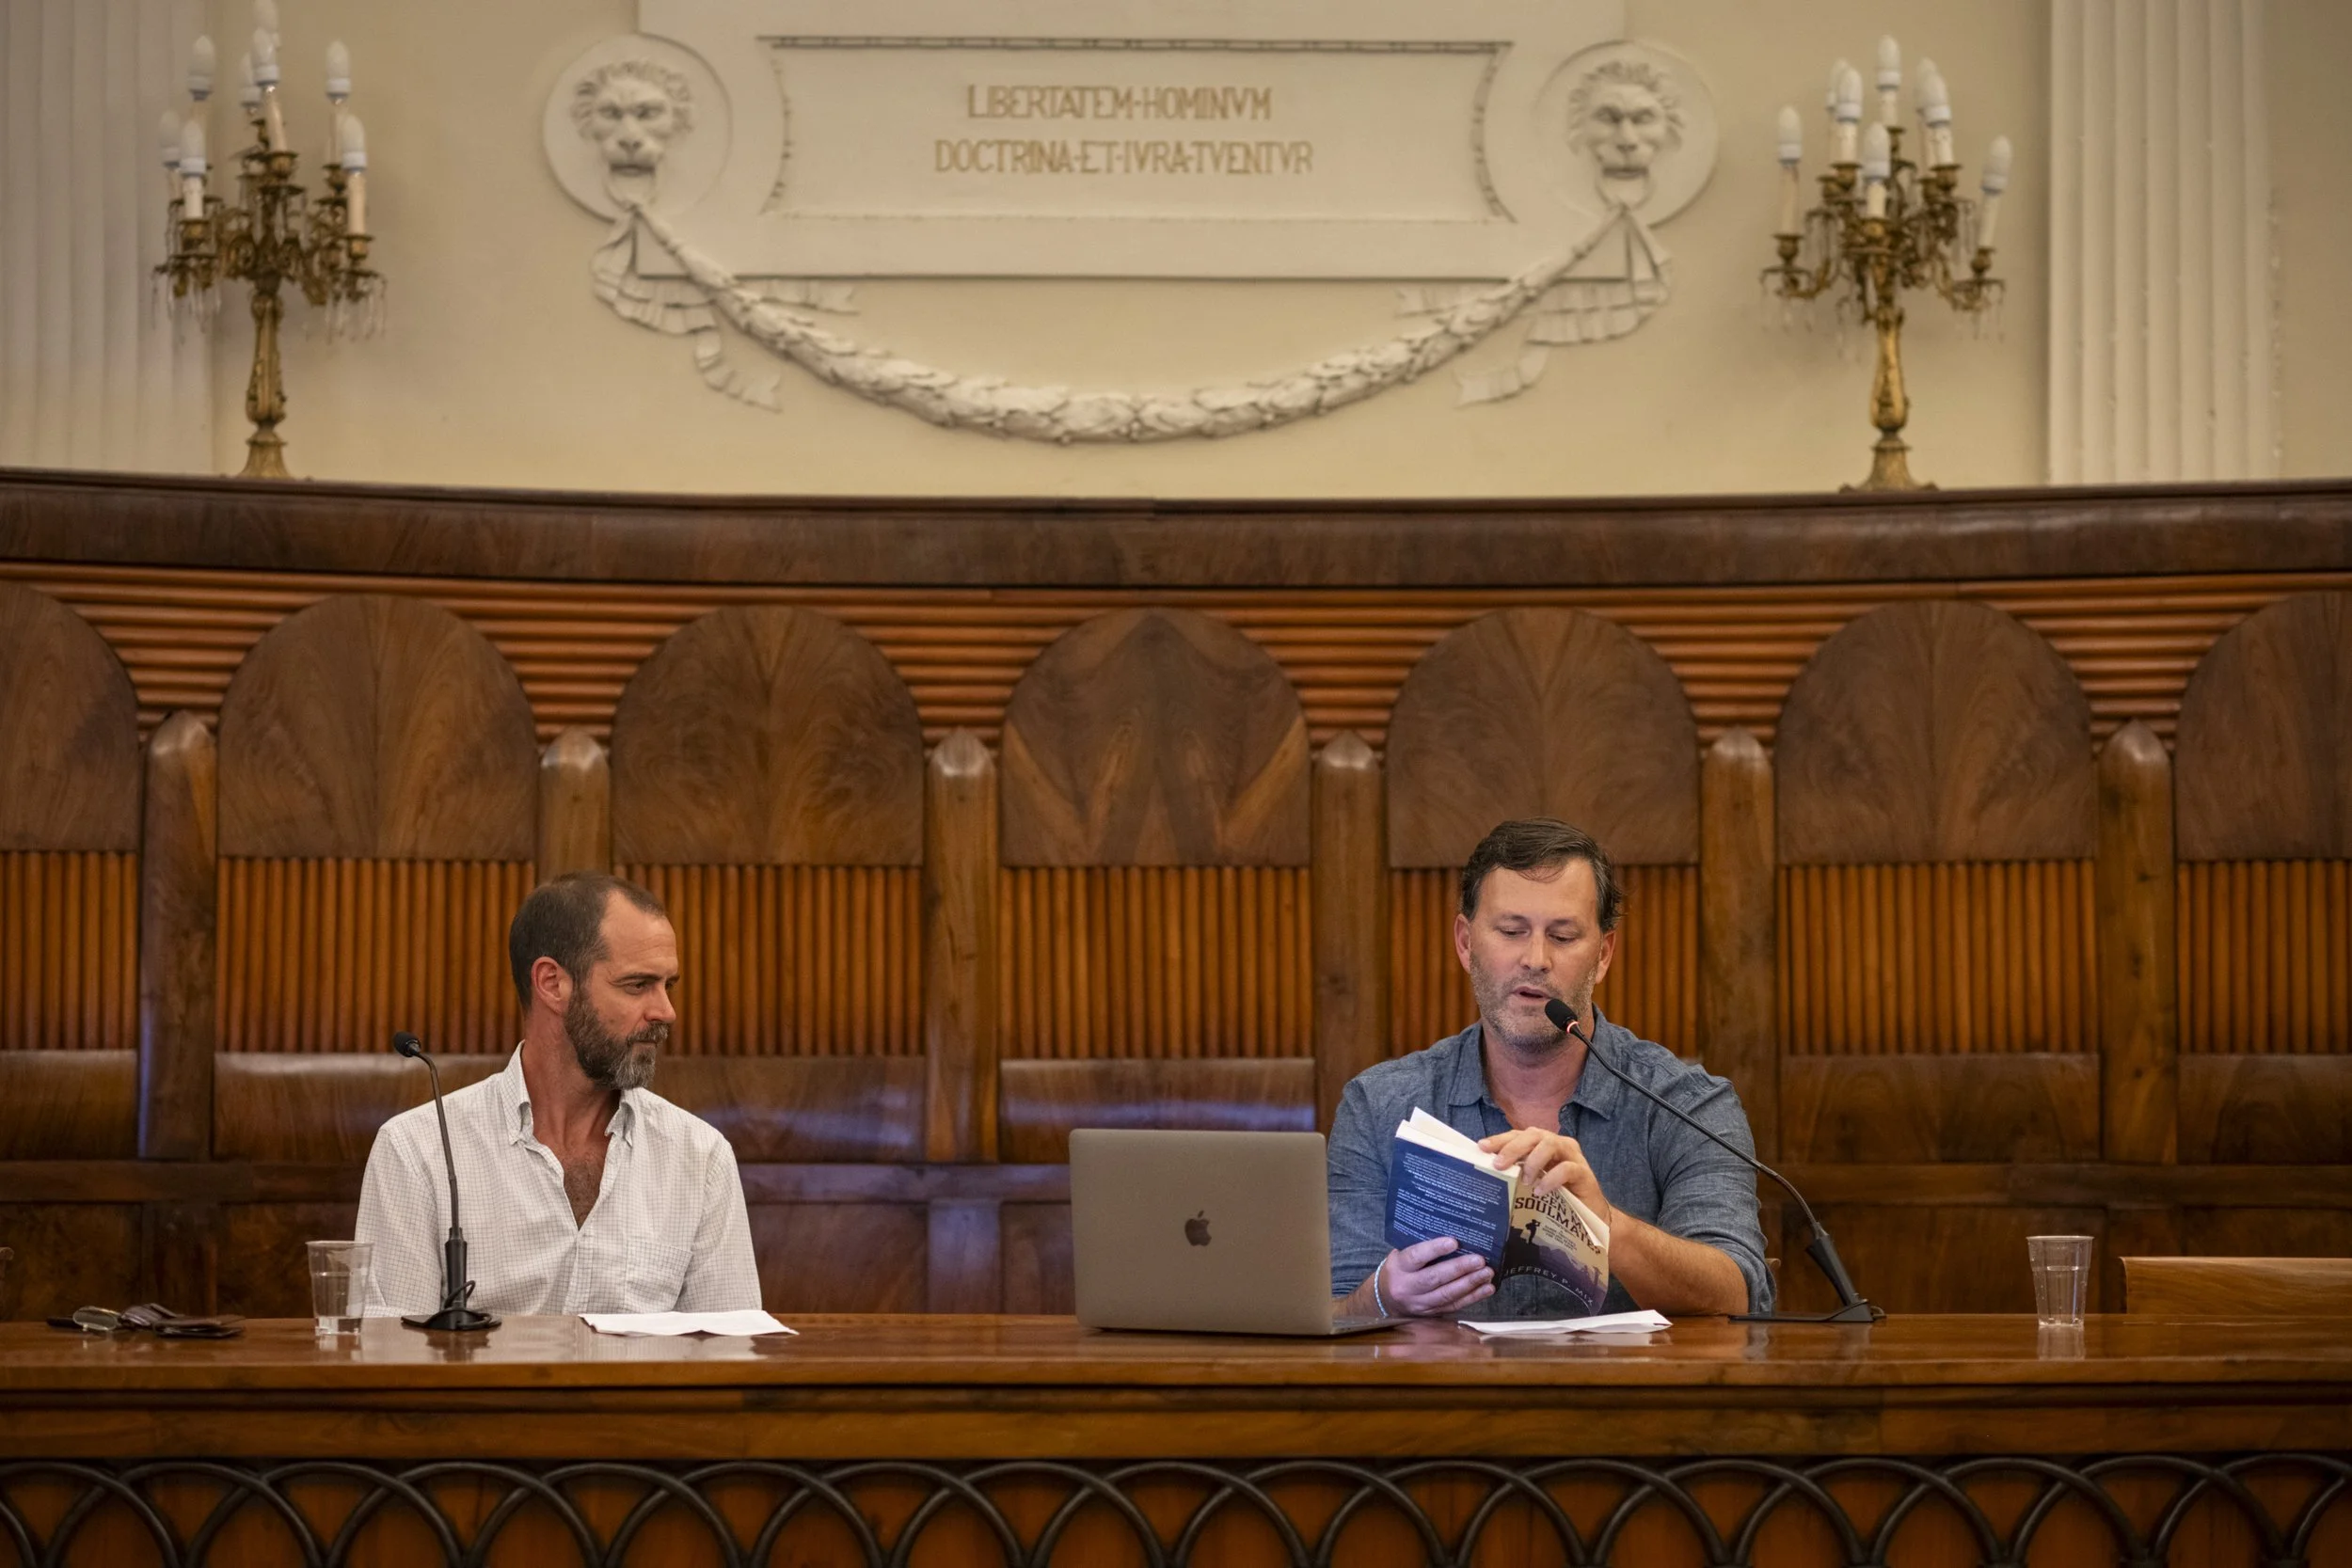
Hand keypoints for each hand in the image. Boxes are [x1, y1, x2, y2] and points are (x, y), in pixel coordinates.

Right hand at [1376, 1235, 1493, 1316]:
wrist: (1386, 1299)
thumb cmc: (1400, 1269)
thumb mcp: (1401, 1255)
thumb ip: (1420, 1247)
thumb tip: (1454, 1234)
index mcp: (1398, 1267)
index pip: (1416, 1257)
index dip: (1434, 1249)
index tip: (1454, 1242)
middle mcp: (1407, 1287)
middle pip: (1434, 1278)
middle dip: (1459, 1269)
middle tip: (1479, 1260)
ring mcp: (1419, 1303)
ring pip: (1447, 1295)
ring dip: (1470, 1284)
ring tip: (1487, 1274)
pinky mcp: (1431, 1314)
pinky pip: (1454, 1306)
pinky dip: (1472, 1297)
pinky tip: (1486, 1289)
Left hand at [1478, 1127, 1616, 1227]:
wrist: (1588, 1216)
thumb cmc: (1557, 1197)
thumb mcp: (1533, 1183)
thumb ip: (1516, 1172)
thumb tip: (1488, 1170)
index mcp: (1542, 1144)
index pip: (1519, 1135)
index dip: (1500, 1139)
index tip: (1481, 1147)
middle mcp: (1557, 1144)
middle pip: (1534, 1135)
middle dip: (1513, 1147)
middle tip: (1498, 1164)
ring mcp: (1573, 1156)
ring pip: (1551, 1144)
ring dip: (1533, 1161)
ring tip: (1524, 1181)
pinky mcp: (1584, 1173)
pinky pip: (1566, 1169)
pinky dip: (1551, 1179)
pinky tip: (1540, 1191)